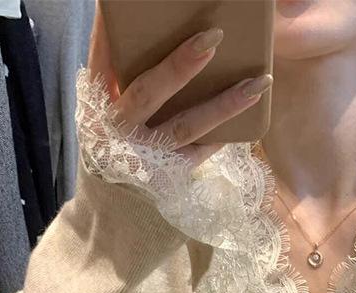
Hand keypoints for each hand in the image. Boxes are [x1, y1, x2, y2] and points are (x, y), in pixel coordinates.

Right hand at [87, 3, 272, 168]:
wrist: (111, 210)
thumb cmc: (111, 150)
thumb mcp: (102, 116)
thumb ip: (116, 81)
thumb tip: (142, 36)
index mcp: (97, 108)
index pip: (102, 62)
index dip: (111, 33)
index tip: (122, 6)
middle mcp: (119, 132)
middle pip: (148, 91)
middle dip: (181, 64)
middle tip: (213, 37)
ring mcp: (145, 157)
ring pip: (188, 125)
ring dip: (225, 103)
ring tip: (259, 82)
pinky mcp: (168, 177)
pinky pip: (200, 152)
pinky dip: (222, 132)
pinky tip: (249, 112)